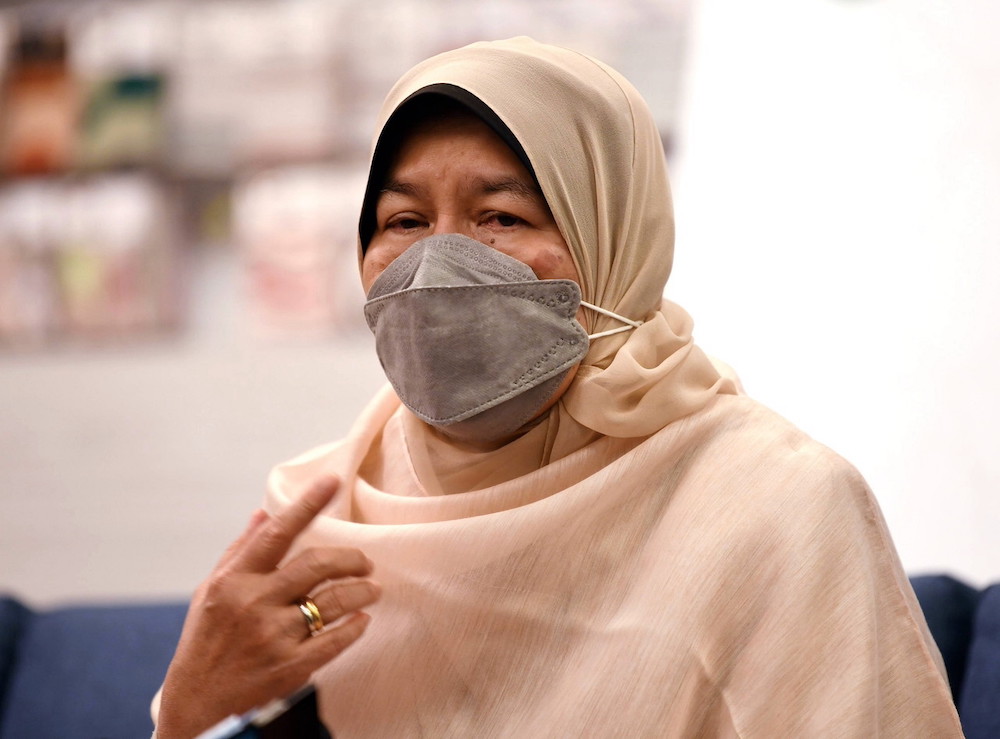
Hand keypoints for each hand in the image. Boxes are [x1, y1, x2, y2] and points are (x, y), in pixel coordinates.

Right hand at [155, 476, 379, 738]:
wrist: (196, 703)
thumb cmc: (205, 640)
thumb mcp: (210, 591)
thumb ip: (240, 551)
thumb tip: (263, 513)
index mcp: (234, 580)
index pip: (277, 532)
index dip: (306, 504)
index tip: (332, 481)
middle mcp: (254, 603)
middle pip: (317, 564)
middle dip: (351, 559)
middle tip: (365, 562)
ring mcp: (273, 636)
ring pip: (334, 600)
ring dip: (361, 591)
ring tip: (372, 589)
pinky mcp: (290, 667)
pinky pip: (336, 639)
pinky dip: (355, 626)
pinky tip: (361, 620)